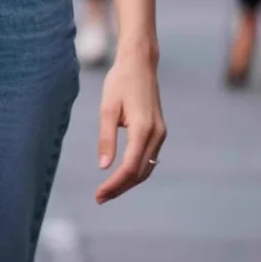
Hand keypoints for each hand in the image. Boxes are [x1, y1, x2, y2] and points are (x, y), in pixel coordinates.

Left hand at [95, 51, 166, 203]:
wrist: (140, 63)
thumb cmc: (121, 81)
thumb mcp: (107, 108)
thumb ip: (106, 138)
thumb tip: (104, 167)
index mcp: (143, 129)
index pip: (129, 167)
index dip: (114, 184)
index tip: (99, 195)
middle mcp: (156, 134)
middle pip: (140, 173)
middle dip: (120, 188)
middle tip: (100, 198)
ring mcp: (160, 134)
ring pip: (146, 168)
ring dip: (129, 182)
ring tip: (108, 191)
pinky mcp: (159, 131)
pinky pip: (149, 159)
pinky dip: (136, 170)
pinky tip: (121, 175)